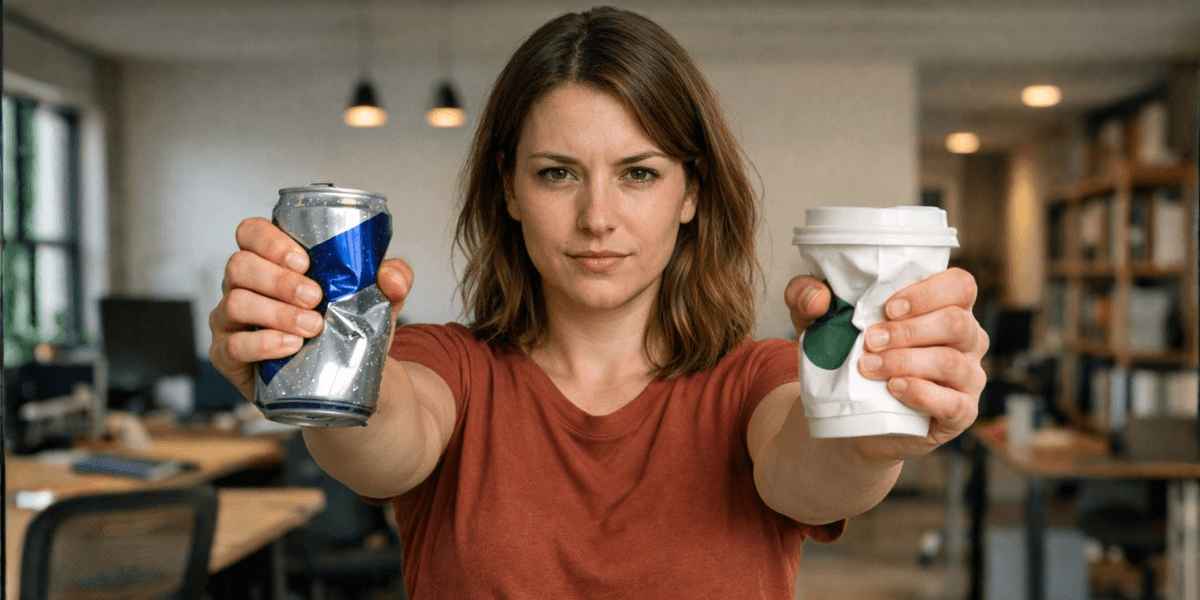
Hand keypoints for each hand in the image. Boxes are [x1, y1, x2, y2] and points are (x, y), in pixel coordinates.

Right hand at [208, 217, 414, 399]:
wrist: (346, 378)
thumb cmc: (347, 325)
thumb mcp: (377, 298)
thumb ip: (393, 278)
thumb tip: (391, 277)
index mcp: (269, 260)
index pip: (251, 233)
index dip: (270, 241)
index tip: (304, 262)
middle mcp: (243, 285)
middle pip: (240, 266)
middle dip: (278, 280)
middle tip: (315, 297)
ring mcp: (230, 320)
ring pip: (235, 304)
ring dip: (275, 313)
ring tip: (312, 326)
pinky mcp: (228, 356)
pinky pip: (232, 346)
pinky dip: (262, 343)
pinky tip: (290, 345)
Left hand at [785, 268, 988, 461]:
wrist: (853, 414)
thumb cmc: (848, 354)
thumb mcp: (818, 320)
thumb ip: (806, 296)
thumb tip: (818, 298)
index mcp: (945, 306)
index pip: (959, 286)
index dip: (928, 292)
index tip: (888, 307)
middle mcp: (966, 338)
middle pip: (956, 322)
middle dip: (908, 331)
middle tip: (870, 340)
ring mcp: (968, 376)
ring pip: (951, 361)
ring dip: (906, 361)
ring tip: (869, 367)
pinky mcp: (961, 412)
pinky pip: (952, 402)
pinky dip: (920, 393)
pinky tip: (893, 389)